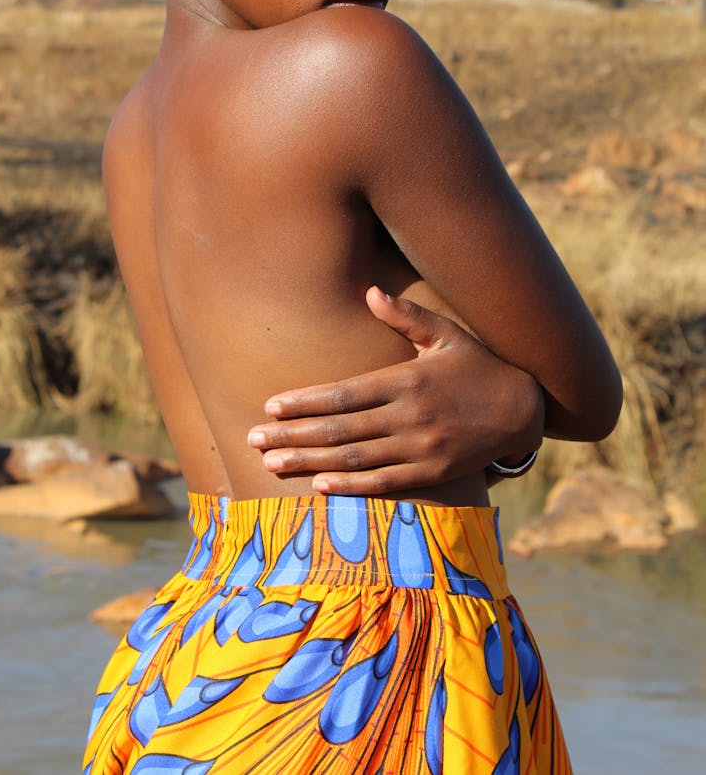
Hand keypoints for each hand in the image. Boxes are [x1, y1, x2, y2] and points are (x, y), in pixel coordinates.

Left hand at [247, 287, 544, 495]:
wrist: (523, 409)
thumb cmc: (477, 366)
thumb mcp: (446, 334)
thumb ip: (407, 316)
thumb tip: (370, 292)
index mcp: (407, 380)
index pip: (346, 394)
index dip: (307, 401)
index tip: (272, 404)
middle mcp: (410, 416)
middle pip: (340, 428)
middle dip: (293, 434)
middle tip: (254, 439)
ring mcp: (421, 448)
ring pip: (355, 458)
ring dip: (309, 462)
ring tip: (272, 464)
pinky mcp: (433, 473)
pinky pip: (384, 482)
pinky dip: (350, 485)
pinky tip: (319, 486)